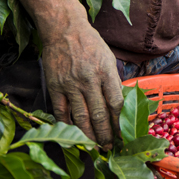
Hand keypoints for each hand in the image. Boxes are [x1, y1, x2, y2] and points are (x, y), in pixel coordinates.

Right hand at [42, 19, 122, 146]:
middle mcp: (88, 80)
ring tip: (95, 147)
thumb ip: (113, 82)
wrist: (64, 30)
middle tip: (109, 148)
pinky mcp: (55, 87)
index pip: (116, 103)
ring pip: (81, 117)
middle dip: (105, 135)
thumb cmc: (90, 44)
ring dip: (89, 136)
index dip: (120, 122)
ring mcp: (70, 85)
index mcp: (105, 72)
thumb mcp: (108, 59)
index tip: (123, 135)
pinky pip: (62, 112)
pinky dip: (69, 126)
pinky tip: (74, 136)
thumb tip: (120, 106)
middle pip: (99, 114)